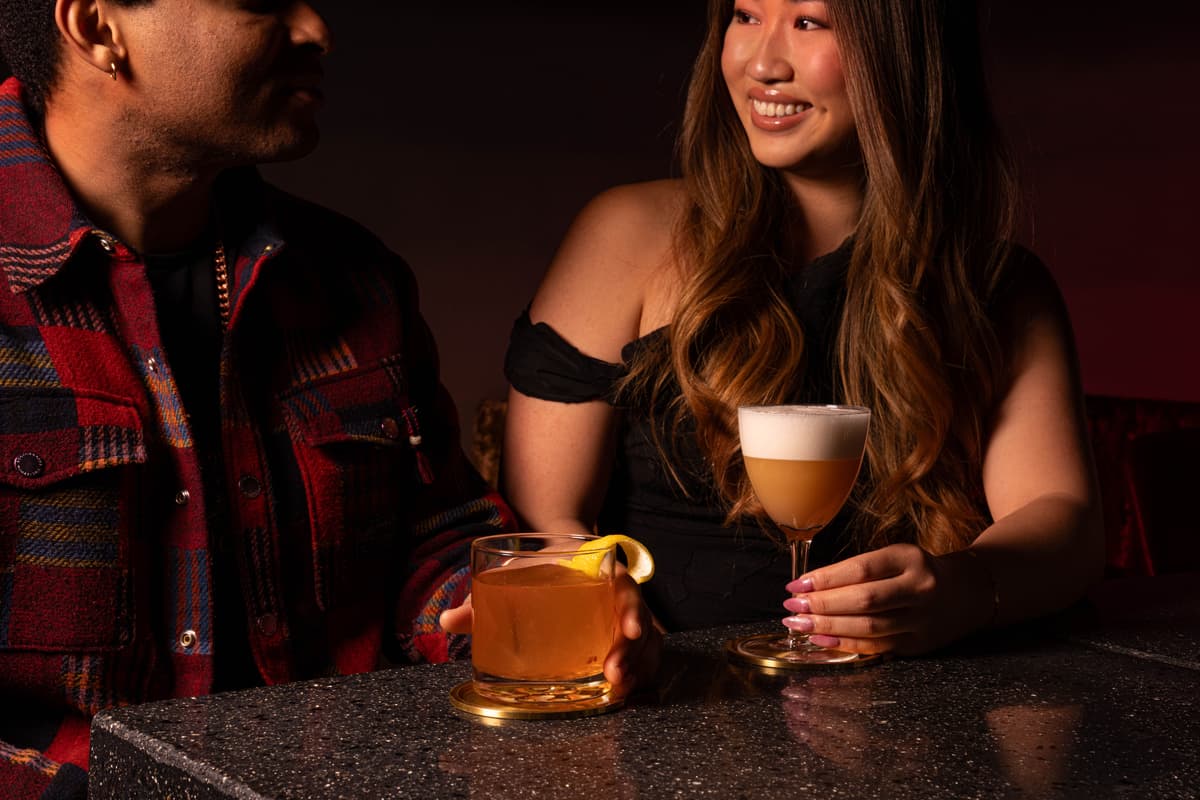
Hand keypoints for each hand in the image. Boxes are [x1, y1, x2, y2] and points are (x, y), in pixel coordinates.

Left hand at [438, 571, 661, 696]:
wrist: (558, 552)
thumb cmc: (537, 566)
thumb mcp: (514, 573)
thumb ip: (483, 598)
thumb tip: (447, 620)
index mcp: (601, 573)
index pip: (626, 588)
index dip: (632, 609)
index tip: (629, 629)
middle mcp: (618, 597)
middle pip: (641, 624)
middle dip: (634, 653)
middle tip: (614, 676)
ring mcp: (623, 620)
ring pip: (647, 646)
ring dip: (638, 669)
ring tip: (619, 693)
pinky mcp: (621, 641)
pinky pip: (642, 659)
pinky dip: (638, 676)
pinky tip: (624, 695)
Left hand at [781, 543, 991, 654]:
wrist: (966, 593)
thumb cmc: (916, 572)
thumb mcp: (894, 558)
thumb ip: (858, 570)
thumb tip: (810, 587)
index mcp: (909, 558)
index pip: (861, 569)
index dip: (825, 579)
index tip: (796, 586)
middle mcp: (919, 588)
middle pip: (865, 600)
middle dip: (822, 606)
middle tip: (792, 608)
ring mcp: (922, 618)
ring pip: (870, 627)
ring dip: (829, 628)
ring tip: (800, 625)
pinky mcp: (919, 643)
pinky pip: (878, 646)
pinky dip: (847, 644)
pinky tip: (822, 640)